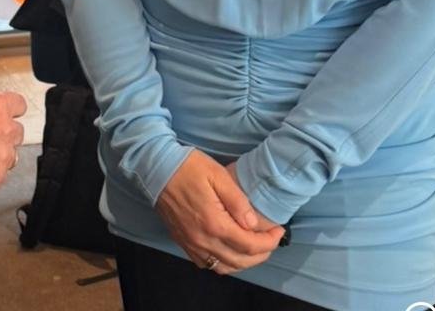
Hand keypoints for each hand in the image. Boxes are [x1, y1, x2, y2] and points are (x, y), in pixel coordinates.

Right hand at [155, 150, 284, 275]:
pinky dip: (224, 263)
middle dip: (261, 254)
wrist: (155, 168)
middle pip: (239, 261)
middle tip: (271, 239)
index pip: (249, 245)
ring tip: (254, 247)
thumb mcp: (217, 175)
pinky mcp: (183, 243)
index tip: (279, 231)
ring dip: (243, 262)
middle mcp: (203, 241)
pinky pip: (208, 264)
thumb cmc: (188, 167)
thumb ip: (237, 201)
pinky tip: (230, 250)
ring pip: (224, 267)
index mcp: (214, 224)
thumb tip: (253, 223)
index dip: (269, 242)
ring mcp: (191, 244)